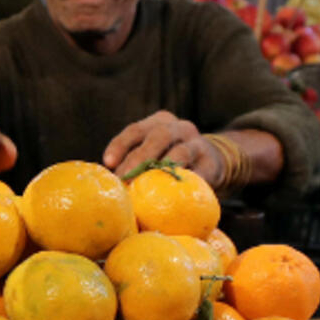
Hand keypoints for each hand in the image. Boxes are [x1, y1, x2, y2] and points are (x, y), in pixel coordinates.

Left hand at [102, 110, 225, 185]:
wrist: (212, 162)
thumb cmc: (169, 159)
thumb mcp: (153, 152)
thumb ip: (132, 162)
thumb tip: (107, 182)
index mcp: (159, 122)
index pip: (136, 130)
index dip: (120, 145)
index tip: (108, 163)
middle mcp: (179, 128)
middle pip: (158, 136)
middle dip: (139, 157)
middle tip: (125, 178)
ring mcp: (198, 144)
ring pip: (180, 152)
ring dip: (161, 170)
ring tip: (147, 188)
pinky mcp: (212, 164)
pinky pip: (199, 173)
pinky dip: (184, 184)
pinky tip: (172, 197)